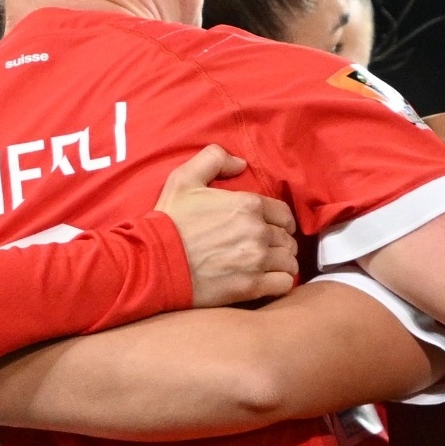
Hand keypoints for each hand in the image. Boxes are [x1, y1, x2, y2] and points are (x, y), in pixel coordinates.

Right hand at [156, 147, 298, 306]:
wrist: (155, 262)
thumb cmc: (169, 221)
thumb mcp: (184, 178)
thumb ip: (214, 159)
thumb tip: (241, 164)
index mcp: (248, 204)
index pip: (284, 214)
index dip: (280, 221)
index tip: (271, 229)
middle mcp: (258, 231)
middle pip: (287, 239)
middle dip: (279, 244)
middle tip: (266, 250)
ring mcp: (257, 260)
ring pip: (289, 262)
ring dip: (281, 264)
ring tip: (268, 267)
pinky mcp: (251, 286)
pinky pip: (284, 284)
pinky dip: (280, 283)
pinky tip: (268, 282)